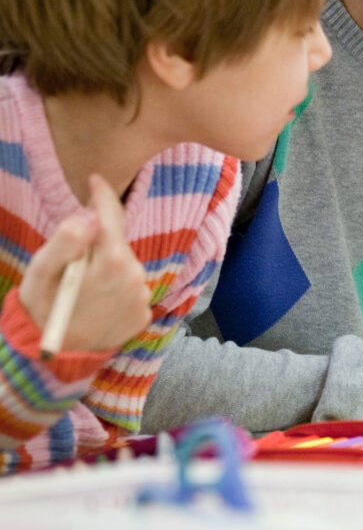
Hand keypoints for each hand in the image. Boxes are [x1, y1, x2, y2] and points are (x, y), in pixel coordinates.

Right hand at [19, 174, 151, 352]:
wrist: (51, 361)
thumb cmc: (40, 310)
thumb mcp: (40, 273)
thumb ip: (65, 241)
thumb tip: (90, 218)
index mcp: (112, 261)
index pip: (112, 217)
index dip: (102, 196)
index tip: (96, 179)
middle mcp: (135, 278)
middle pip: (117, 244)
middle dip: (98, 244)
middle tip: (72, 262)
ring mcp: (142, 299)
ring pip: (124, 268)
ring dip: (106, 269)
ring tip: (82, 289)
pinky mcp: (144, 316)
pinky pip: (130, 291)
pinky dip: (114, 290)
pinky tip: (95, 304)